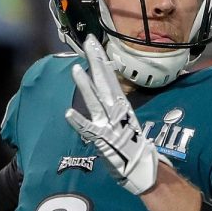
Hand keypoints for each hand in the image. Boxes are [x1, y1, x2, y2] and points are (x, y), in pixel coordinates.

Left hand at [65, 35, 170, 194]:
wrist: (143, 169)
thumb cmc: (132, 146)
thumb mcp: (125, 120)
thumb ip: (116, 105)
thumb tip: (109, 92)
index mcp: (121, 104)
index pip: (109, 76)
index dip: (100, 59)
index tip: (93, 42)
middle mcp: (116, 110)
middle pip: (105, 81)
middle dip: (96, 60)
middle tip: (89, 41)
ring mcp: (110, 124)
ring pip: (96, 101)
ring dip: (85, 86)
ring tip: (75, 69)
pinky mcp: (104, 141)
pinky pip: (89, 130)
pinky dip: (79, 122)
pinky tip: (67, 113)